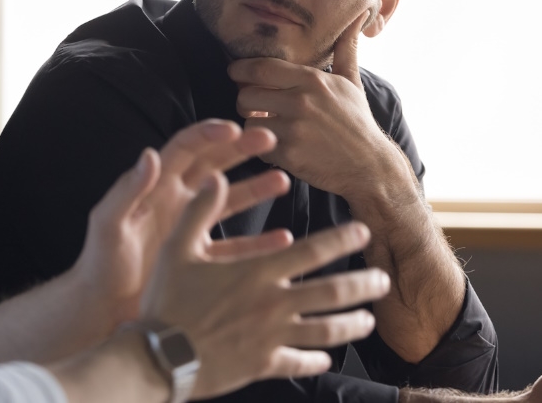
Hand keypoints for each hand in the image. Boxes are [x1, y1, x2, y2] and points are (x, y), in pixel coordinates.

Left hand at [73, 120, 290, 324]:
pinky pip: (237, 247)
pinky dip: (260, 243)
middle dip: (241, 150)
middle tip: (268, 138)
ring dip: (256, 189)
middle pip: (215, 166)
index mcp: (156, 187)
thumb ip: (128, 190)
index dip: (209, 134)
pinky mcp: (202, 259)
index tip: (234, 129)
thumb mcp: (108, 222)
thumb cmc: (100, 263)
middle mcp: (178, 202)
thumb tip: (150, 154)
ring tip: (282, 180)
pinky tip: (283, 239)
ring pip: (231, 201)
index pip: (185, 148)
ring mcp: (193, 230)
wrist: (103, 309)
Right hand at [141, 174, 391, 399]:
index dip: (342, 239)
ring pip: (325, 330)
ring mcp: (271, 337)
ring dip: (352, 323)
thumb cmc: (166, 301)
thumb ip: (198, 211)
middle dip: (363, 284)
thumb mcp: (176, 248)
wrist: (157, 357)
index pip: (312, 251)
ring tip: (368, 320)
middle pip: (332, 292)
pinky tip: (327, 359)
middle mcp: (272, 303)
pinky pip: (298, 362)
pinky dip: (316, 360)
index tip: (363, 231)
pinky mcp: (263, 364)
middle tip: (384, 280)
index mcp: (257, 271)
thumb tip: (214, 177)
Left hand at [227, 13, 414, 199]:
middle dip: (246, 102)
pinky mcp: (289, 154)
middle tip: (255, 108)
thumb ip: (345, 49)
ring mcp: (294, 128)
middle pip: (246, 94)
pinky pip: (258, 145)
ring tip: (268, 127)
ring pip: (248, 122)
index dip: (241, 69)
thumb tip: (357, 17)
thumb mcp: (352, 82)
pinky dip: (264, 147)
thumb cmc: (356, 122)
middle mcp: (301, 100)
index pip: (261, 67)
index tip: (236, 73)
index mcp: (312, 79)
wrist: (369, 166)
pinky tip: (278, 146)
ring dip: (254, 126)